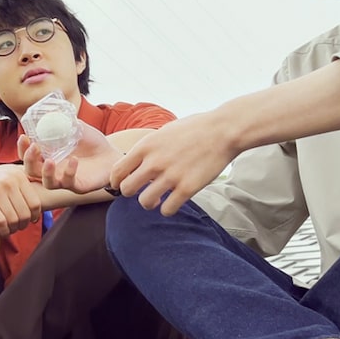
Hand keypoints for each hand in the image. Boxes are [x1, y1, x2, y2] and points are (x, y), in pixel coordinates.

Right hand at [0, 162, 40, 235]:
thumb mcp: (11, 172)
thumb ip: (28, 180)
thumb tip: (47, 194)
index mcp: (19, 176)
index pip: (35, 203)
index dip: (34, 216)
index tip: (30, 220)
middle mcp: (9, 182)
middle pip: (25, 213)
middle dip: (23, 224)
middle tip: (19, 227)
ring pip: (13, 219)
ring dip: (13, 229)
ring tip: (11, 229)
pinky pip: (0, 221)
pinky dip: (3, 230)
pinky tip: (1, 230)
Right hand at [19, 122, 121, 193]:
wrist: (112, 154)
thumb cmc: (92, 143)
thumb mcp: (77, 128)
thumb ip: (64, 121)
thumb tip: (51, 109)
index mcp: (48, 155)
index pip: (28, 155)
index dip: (23, 148)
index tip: (24, 136)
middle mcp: (53, 170)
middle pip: (31, 171)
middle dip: (29, 160)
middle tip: (34, 147)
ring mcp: (64, 179)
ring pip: (47, 183)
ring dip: (45, 173)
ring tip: (50, 161)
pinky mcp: (77, 186)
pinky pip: (69, 183)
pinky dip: (69, 172)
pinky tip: (74, 160)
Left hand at [111, 112, 239, 215]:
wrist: (223, 131)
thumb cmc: (194, 128)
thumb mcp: (163, 131)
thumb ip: (148, 148)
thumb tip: (136, 162)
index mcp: (145, 146)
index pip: (117, 171)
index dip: (116, 182)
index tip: (122, 185)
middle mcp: (154, 162)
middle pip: (127, 189)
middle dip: (132, 193)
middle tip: (142, 191)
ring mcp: (171, 176)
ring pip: (145, 202)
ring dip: (150, 203)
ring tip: (158, 198)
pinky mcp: (187, 188)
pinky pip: (167, 210)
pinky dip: (167, 209)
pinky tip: (173, 202)